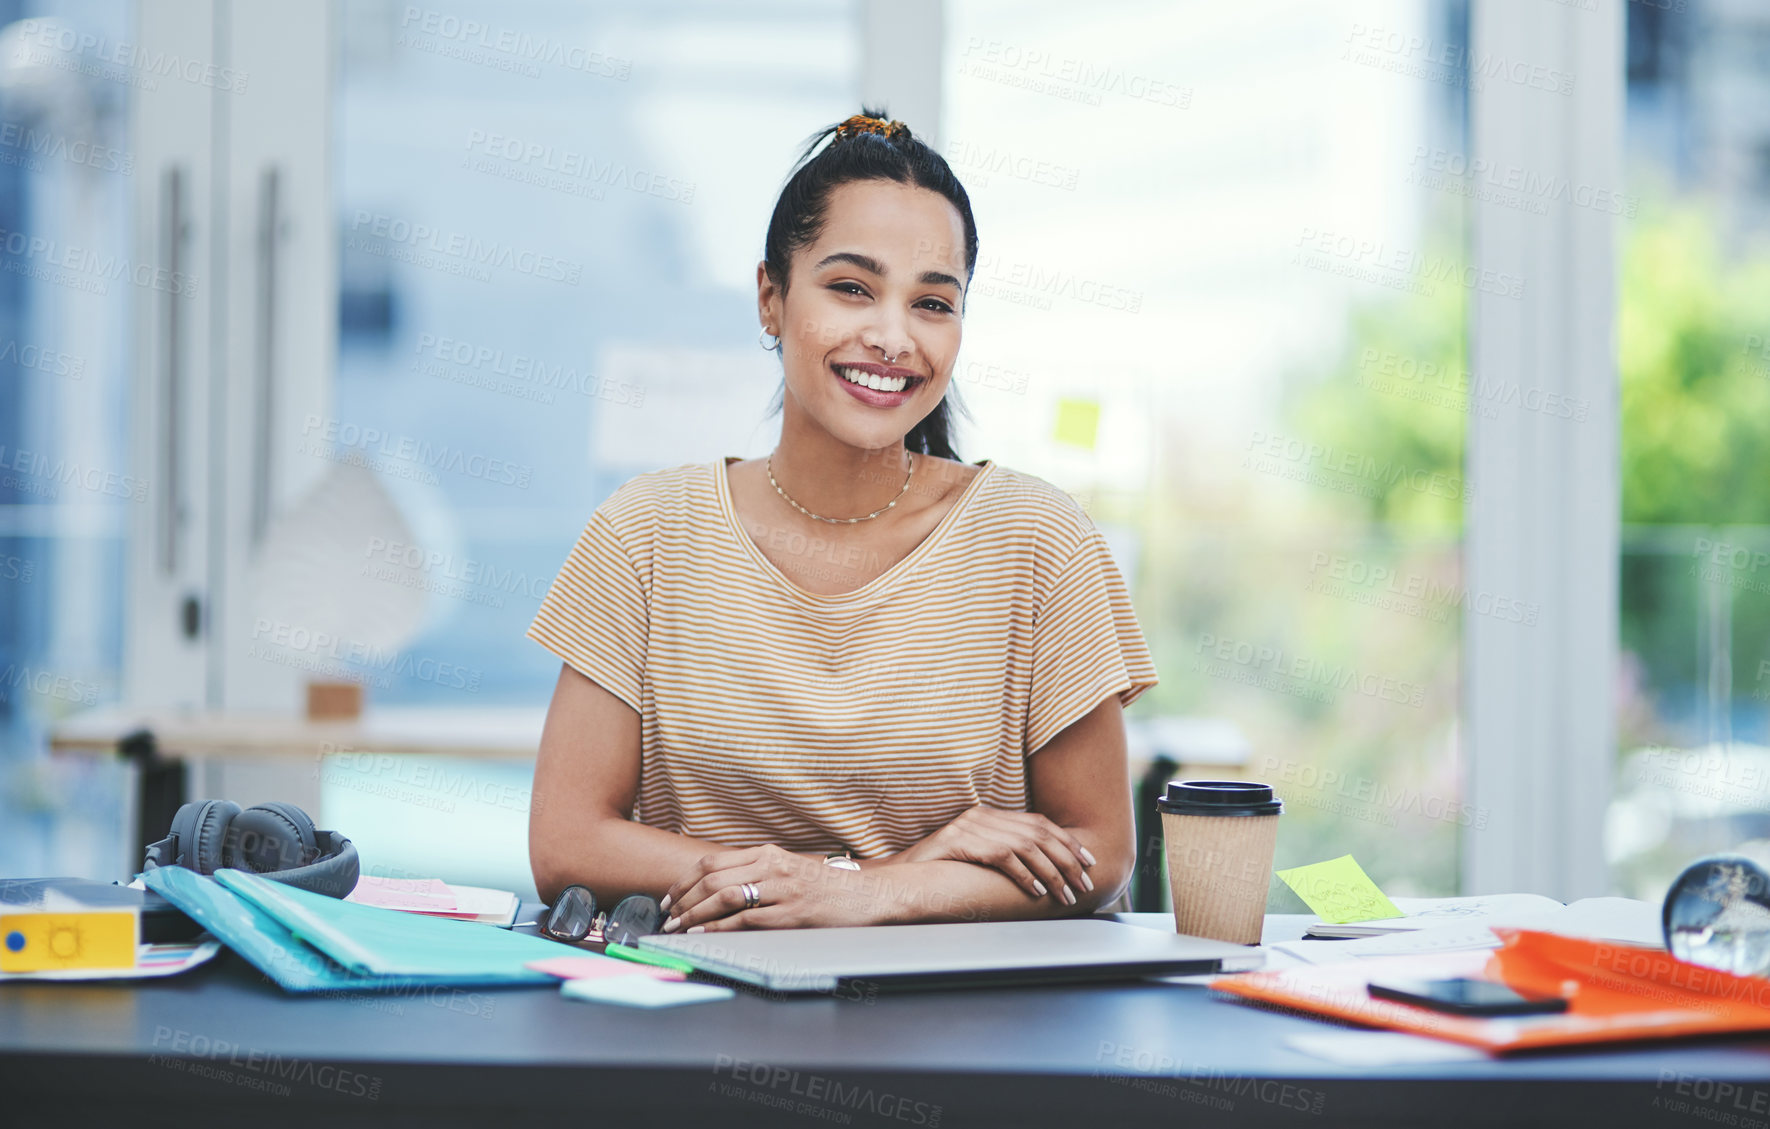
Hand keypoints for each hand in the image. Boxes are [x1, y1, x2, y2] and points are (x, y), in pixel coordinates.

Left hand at [658, 845, 891, 931]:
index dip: (684, 881)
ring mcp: (782, 890)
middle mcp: (772, 867)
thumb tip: (719, 890)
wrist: (868, 897)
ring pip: (725, 897)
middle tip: (667, 916)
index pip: (712, 863)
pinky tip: (705, 934)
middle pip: (712, 879)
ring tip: (678, 927)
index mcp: (768, 854)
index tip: (669, 897)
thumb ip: (758, 874)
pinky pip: (746, 919)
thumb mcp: (789, 870)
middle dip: (683, 899)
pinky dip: (720, 928)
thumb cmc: (826, 889)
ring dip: (695, 914)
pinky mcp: (792, 914)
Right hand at [891, 805, 1096, 905]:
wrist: (898, 874)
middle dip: (1066, 860)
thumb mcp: (976, 857)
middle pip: (1037, 833)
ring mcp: (970, 826)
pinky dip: (1022, 874)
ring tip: (1065, 894)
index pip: (1038, 823)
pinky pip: (1000, 856)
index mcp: (989, 815)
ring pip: (1024, 846)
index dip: (1067, 841)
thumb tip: (1043, 872)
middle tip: (1084, 884)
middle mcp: (982, 816)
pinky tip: (1035, 890)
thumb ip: (1003, 855)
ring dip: (1050, 872)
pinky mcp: (959, 841)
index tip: (1089, 861)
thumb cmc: (940, 871)